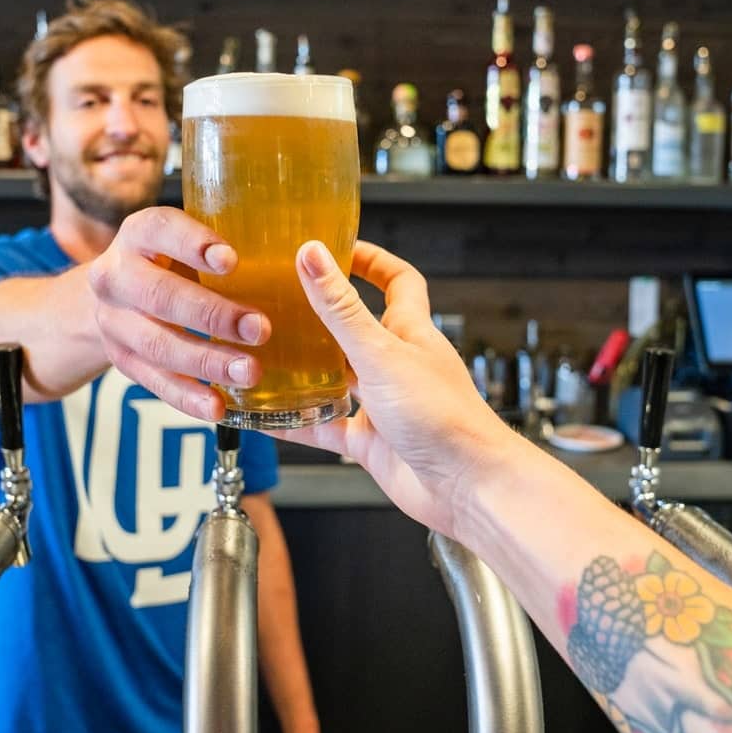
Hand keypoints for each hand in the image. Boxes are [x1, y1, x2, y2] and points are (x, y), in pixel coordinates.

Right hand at [87, 207, 270, 420]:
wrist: (119, 296)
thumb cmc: (175, 262)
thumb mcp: (191, 241)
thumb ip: (233, 244)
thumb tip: (312, 253)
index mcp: (139, 234)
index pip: (160, 229)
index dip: (193, 244)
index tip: (232, 260)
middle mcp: (116, 275)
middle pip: (160, 296)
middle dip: (212, 315)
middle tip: (260, 328)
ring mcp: (113, 321)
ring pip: (158, 344)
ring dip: (207, 361)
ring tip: (250, 371)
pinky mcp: (121, 360)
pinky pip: (154, 382)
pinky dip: (188, 396)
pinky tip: (218, 405)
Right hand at [278, 240, 531, 540]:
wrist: (467, 486)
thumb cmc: (444, 418)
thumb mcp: (381, 353)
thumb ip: (341, 308)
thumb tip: (313, 254)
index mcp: (410, 331)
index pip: (396, 280)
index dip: (371, 260)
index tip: (338, 246)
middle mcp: (396, 363)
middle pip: (356, 327)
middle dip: (321, 313)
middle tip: (283, 298)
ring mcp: (382, 403)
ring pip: (335, 377)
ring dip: (304, 368)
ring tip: (265, 352)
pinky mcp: (369, 442)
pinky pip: (324, 427)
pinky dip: (296, 421)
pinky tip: (267, 417)